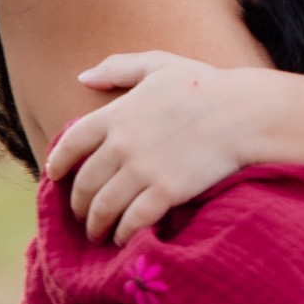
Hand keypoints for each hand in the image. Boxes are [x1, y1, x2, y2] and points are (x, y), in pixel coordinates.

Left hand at [45, 52, 264, 244]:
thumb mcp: (161, 65)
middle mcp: (123, 144)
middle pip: (85, 183)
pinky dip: (123, 233)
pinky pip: (133, 220)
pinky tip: (124, 238)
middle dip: (78, 204)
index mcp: (117, 114)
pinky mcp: (167, 191)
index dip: (59, 164)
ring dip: (96, 225)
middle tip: (81, 215)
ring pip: (104, 207)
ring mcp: (144, 170)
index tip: (56, 177)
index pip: (71, 144)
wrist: (246, 112)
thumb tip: (83, 77)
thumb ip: (119, 68)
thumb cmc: (207, 86)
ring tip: (98, 233)